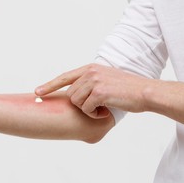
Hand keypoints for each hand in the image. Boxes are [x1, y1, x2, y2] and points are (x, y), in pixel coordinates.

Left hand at [35, 64, 152, 118]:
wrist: (145, 92)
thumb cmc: (127, 90)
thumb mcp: (106, 80)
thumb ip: (90, 84)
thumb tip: (74, 97)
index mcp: (90, 68)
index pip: (65, 77)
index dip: (49, 85)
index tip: (38, 92)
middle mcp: (90, 72)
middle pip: (71, 95)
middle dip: (81, 105)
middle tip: (98, 106)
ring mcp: (94, 81)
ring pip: (77, 103)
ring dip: (88, 110)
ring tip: (103, 106)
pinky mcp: (99, 92)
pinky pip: (86, 109)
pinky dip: (95, 114)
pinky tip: (106, 110)